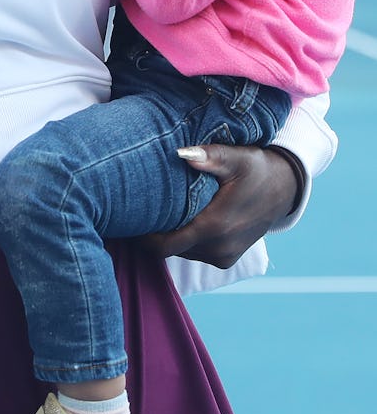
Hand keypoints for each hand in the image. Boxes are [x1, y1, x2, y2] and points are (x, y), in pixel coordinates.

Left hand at [129, 142, 301, 269]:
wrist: (285, 191)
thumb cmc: (257, 169)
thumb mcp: (237, 158)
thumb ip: (209, 157)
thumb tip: (181, 154)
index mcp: (215, 226)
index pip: (164, 244)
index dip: (143, 237)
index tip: (127, 219)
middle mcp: (218, 248)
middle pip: (169, 249)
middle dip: (151, 235)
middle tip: (134, 213)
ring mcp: (223, 257)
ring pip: (181, 251)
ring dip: (169, 237)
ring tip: (154, 214)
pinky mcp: (226, 259)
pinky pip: (195, 252)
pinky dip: (185, 240)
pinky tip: (179, 220)